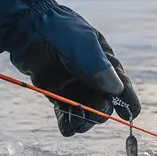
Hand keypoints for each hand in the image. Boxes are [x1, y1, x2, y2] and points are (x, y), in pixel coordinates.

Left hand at [12, 3, 140, 135]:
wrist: (26, 26)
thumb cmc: (59, 30)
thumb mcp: (82, 45)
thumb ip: (98, 67)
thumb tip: (117, 90)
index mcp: (105, 61)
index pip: (121, 85)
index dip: (127, 100)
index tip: (130, 115)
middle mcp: (91, 76)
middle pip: (103, 102)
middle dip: (99, 112)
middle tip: (91, 116)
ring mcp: (73, 85)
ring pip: (84, 110)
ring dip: (83, 120)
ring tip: (76, 125)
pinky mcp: (56, 92)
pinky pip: (65, 111)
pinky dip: (67, 122)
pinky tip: (67, 129)